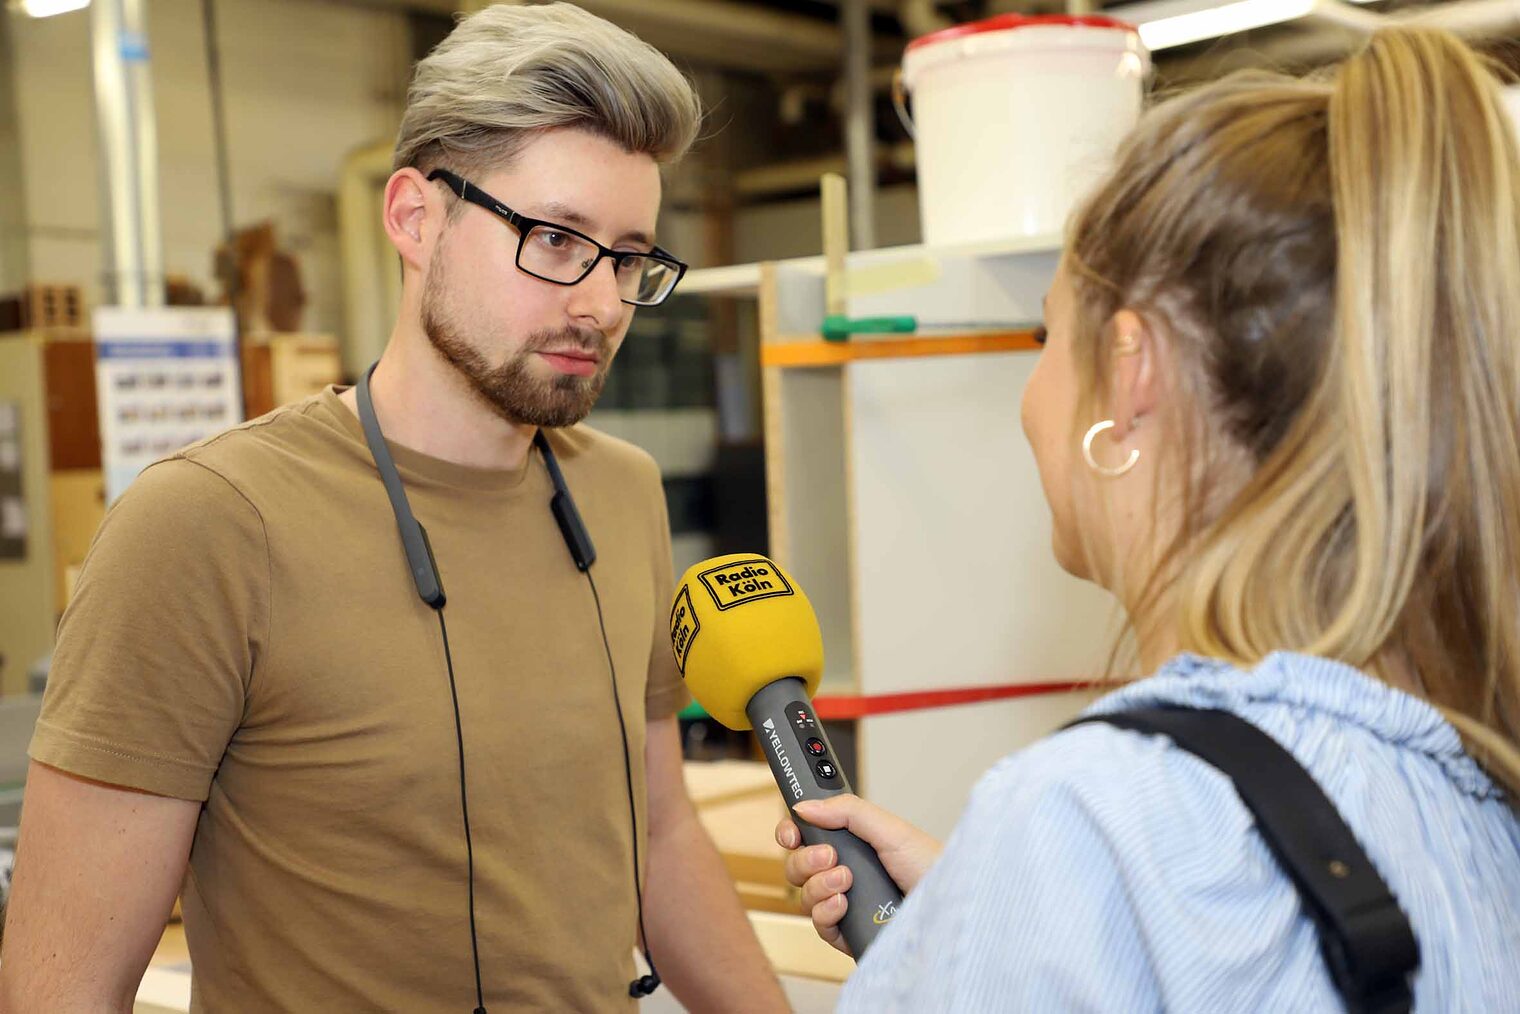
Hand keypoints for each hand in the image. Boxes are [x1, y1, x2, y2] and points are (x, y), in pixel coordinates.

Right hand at [774, 794, 941, 955]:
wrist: (949, 909)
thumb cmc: (930, 867)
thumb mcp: (890, 829)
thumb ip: (847, 811)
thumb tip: (804, 806)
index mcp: (852, 844)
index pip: (807, 837)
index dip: (792, 833)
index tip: (791, 833)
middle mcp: (844, 873)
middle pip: (798, 866)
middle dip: (807, 859)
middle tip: (830, 856)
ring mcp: (845, 905)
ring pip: (804, 895)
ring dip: (819, 885)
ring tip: (847, 882)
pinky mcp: (848, 934)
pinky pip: (818, 925)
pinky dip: (825, 912)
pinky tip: (844, 904)